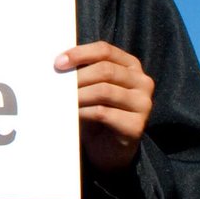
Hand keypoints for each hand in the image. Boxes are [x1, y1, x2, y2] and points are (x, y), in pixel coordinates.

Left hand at [54, 41, 153, 172]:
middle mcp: (142, 82)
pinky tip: (73, 114)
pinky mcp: (136, 126)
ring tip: (62, 99)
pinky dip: (83, 111)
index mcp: (131, 65)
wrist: (108, 148)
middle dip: (77, 76)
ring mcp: (143, 104)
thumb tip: (58, 62)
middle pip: (105, 70)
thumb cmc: (97, 111)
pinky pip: (104, 113)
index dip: (80, 54)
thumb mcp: (92, 86)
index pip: (105, 50)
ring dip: (79, 94)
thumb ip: (83, 71)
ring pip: (104, 90)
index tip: (58, 63)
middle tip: (57, 84)